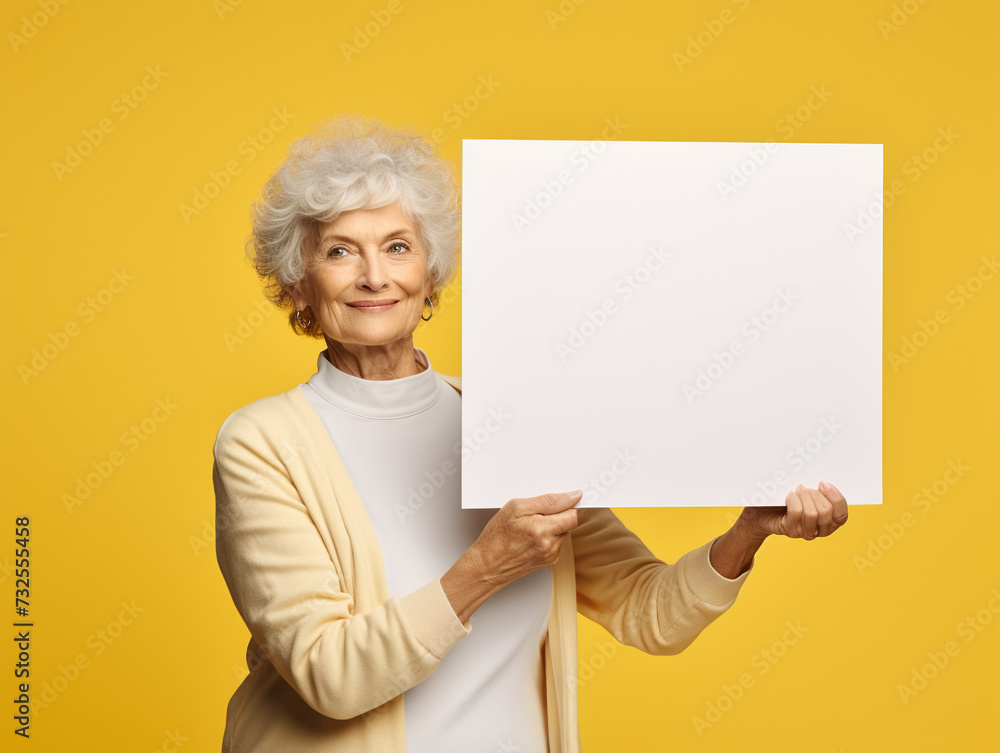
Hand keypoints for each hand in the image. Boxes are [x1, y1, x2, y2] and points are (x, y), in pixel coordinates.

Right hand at [441, 490, 581, 623]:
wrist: (488, 565)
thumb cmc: (497, 537)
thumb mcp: (516, 508)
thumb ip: (548, 501)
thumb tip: (572, 497)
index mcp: (543, 529)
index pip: (574, 514)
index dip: (568, 504)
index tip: (560, 501)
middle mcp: (551, 544)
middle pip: (569, 522)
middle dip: (557, 514)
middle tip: (536, 514)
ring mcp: (551, 554)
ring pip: (562, 531)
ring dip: (552, 525)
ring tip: (530, 526)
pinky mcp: (549, 560)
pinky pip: (556, 542)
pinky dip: (547, 536)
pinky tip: (531, 537)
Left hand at [739, 480, 848, 540]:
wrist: (761, 511)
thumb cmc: (785, 499)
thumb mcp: (806, 493)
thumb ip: (819, 490)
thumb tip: (824, 480)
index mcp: (830, 522)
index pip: (842, 515)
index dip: (835, 497)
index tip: (822, 483)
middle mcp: (820, 530)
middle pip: (826, 511)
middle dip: (814, 494)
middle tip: (803, 488)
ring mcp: (805, 532)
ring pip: (812, 513)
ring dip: (803, 497)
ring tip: (796, 491)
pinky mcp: (791, 530)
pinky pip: (797, 512)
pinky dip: (792, 500)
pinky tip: (788, 496)